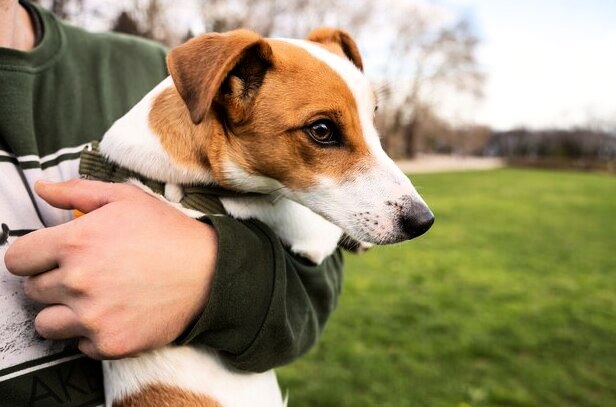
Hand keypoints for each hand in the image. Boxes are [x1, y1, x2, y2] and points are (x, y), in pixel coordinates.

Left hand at [4, 179, 217, 358]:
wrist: (209, 272)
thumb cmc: (168, 232)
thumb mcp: (126, 199)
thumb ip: (78, 192)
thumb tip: (41, 189)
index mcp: (76, 242)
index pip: (16, 259)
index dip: (32, 257)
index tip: (50, 258)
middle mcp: (78, 281)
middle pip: (32, 291)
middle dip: (52, 282)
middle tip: (85, 275)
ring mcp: (93, 317)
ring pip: (46, 323)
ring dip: (63, 312)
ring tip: (94, 299)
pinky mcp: (110, 343)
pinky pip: (79, 344)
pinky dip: (91, 333)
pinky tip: (115, 314)